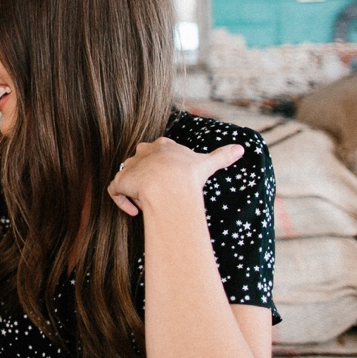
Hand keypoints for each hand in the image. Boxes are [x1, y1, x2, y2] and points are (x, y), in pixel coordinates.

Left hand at [108, 138, 243, 216]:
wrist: (170, 185)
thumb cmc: (189, 175)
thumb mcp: (207, 163)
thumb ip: (222, 156)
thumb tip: (242, 148)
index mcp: (162, 145)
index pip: (159, 152)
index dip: (163, 167)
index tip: (172, 181)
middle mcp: (143, 152)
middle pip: (141, 163)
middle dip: (148, 177)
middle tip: (161, 193)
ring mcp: (130, 166)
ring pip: (128, 177)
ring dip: (137, 190)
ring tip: (150, 203)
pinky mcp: (120, 181)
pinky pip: (115, 191)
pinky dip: (122, 202)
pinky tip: (135, 212)